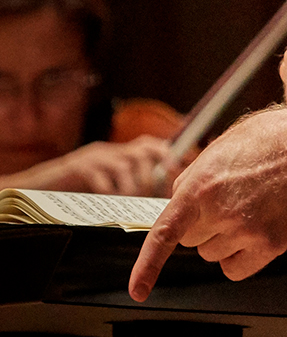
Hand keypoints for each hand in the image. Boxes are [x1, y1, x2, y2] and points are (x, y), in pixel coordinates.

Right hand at [10, 135, 175, 195]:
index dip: (172, 157)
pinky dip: (111, 191)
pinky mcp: (80, 168)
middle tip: (159, 192)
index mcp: (122, 152)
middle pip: (146, 150)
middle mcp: (113, 150)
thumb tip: (163, 198)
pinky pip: (103, 178)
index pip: (156, 146)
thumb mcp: (110, 180)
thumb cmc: (81, 188)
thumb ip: (133, 183)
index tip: (182, 173)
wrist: (41, 186)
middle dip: (155, 172)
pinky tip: (112, 203)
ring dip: (134, 186)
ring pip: (127, 165)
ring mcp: (97, 157)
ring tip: (134, 201)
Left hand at [128, 103, 286, 301]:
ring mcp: (245, 230)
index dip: (147, 266)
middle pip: (191, 240)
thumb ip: (192, 178)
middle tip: (230, 199)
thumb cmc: (271, 140)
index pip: (165, 233)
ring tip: (250, 206)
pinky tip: (256, 228)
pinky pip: (236, 268)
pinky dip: (240, 257)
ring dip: (224, 238)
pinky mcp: (268, 245)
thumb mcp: (221, 146)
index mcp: (202, 184)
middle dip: (203, 224)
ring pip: (213, 254)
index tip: (138, 290)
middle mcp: (220, 210)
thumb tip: (175, 204)